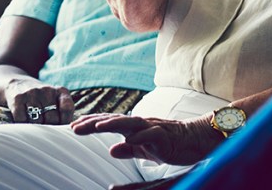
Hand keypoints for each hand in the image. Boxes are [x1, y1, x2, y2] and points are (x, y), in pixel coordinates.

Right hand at [5, 77, 74, 123]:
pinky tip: (24, 121)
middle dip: (49, 128)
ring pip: (36, 121)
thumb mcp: (57, 99)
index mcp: (61, 91)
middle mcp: (47, 90)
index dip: (65, 122)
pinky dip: (23, 124)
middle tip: (46, 132)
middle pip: (52, 118)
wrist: (19, 84)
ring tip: (35, 126)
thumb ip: (63, 112)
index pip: (67, 109)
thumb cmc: (43, 98)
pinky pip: (21, 119)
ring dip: (35, 127)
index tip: (60, 129)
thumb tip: (66, 130)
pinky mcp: (18, 98)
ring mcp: (32, 93)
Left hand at [71, 113, 220, 165]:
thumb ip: (129, 149)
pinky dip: (140, 135)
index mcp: (136, 128)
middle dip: (94, 122)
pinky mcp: (166, 136)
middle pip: (116, 121)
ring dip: (113, 124)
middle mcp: (143, 124)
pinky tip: (128, 138)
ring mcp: (154, 128)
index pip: (111, 123)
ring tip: (96, 127)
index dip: (92, 123)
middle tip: (74, 126)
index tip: (73, 126)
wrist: (198, 139)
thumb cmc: (171, 144)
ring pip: (131, 123)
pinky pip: (152, 135)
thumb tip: (111, 149)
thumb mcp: (145, 150)